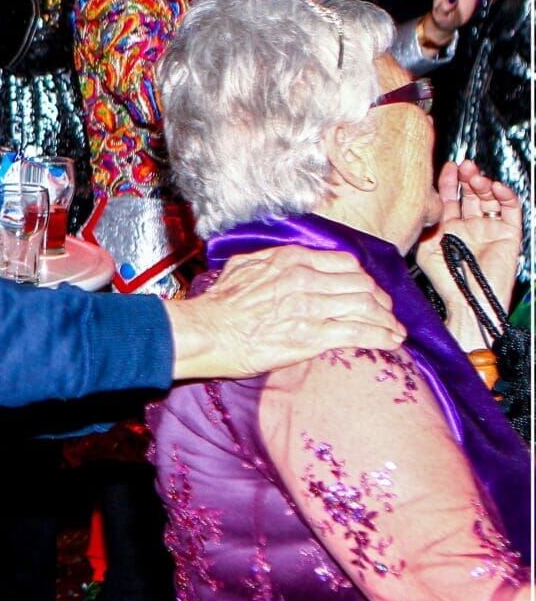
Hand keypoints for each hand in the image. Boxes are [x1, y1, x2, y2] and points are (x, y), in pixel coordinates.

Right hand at [166, 245, 403, 380]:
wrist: (205, 332)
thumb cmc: (217, 305)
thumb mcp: (242, 267)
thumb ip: (270, 260)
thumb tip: (281, 260)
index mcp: (291, 259)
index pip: (345, 263)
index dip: (364, 278)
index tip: (369, 290)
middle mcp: (306, 279)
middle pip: (362, 285)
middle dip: (382, 301)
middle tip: (387, 313)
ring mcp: (310, 308)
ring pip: (366, 307)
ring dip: (386, 320)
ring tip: (394, 330)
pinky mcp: (311, 337)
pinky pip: (358, 332)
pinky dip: (381, 336)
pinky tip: (390, 341)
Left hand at [418, 160, 522, 346]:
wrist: (469, 299)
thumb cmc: (446, 279)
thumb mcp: (425, 247)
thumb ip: (426, 224)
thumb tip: (424, 199)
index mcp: (449, 228)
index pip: (450, 198)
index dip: (449, 181)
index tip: (447, 166)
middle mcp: (470, 226)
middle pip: (471, 194)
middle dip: (467, 178)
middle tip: (463, 166)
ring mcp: (489, 229)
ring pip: (490, 198)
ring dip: (484, 184)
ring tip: (475, 177)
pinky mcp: (509, 234)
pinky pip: (511, 210)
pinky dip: (505, 196)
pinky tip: (495, 187)